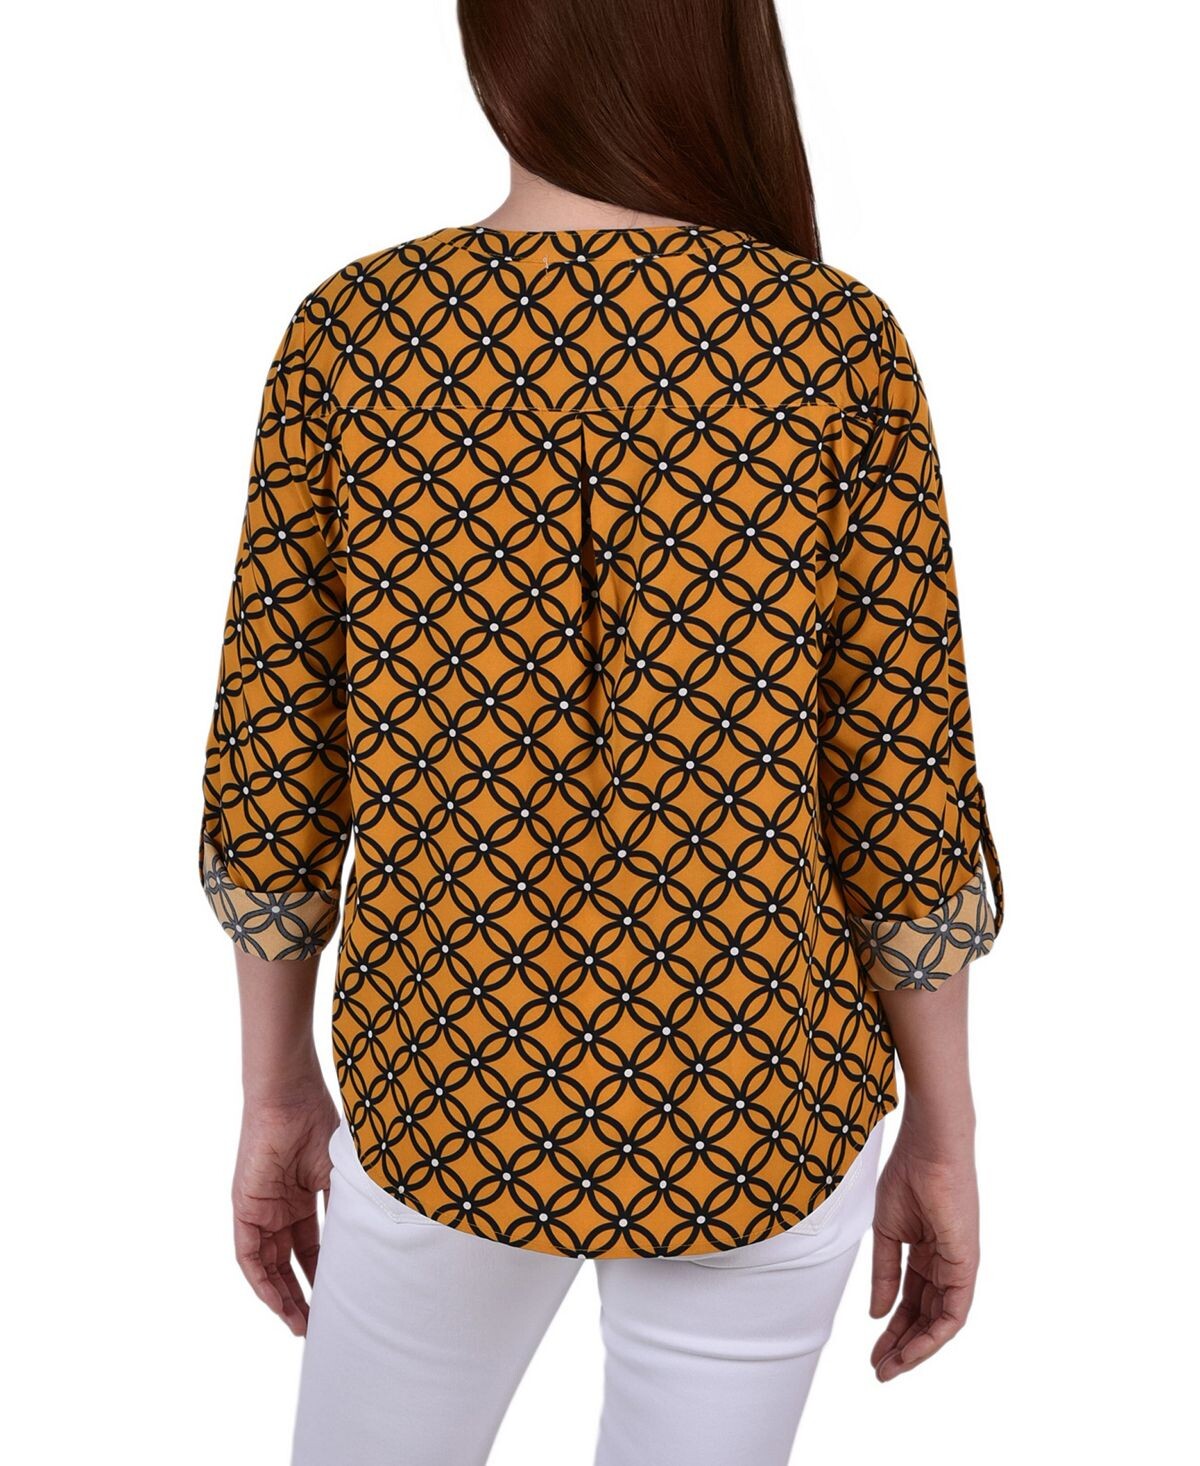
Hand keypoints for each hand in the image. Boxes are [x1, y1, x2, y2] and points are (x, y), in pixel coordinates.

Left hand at [232, 1079, 339, 1336]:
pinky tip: (278, 1303)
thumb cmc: (318, 1122)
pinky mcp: (245, 1209)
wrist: (290, 1096)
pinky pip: (249, 1256)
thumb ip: (347, 1204)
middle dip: (304, 1296)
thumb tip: (374, 1237)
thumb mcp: (340, 1173)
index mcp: (304, 1196)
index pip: (314, 1247)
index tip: (341, 1300)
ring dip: (282, 1298)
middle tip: (319, 1325)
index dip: (326, 1274)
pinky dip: (262, 1281)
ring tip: (302, 1325)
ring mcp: (262, 1210)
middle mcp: (280, 1208)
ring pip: (268, 1266)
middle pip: (290, 1263)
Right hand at [868, 1108, 979, 1380]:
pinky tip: (912, 1348)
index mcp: (928, 1254)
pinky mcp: (966, 1265)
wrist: (927, 1147)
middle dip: (902, 1346)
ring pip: (941, 1322)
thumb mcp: (886, 1232)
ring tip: (891, 1367)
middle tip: (880, 1369)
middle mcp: (946, 1265)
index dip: (892, 1328)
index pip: (911, 1302)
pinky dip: (934, 1334)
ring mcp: (958, 1267)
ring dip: (916, 1349)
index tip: (873, 1350)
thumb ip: (885, 1274)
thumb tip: (877, 1312)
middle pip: (925, 1318)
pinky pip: (954, 1312)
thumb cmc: (908, 1176)